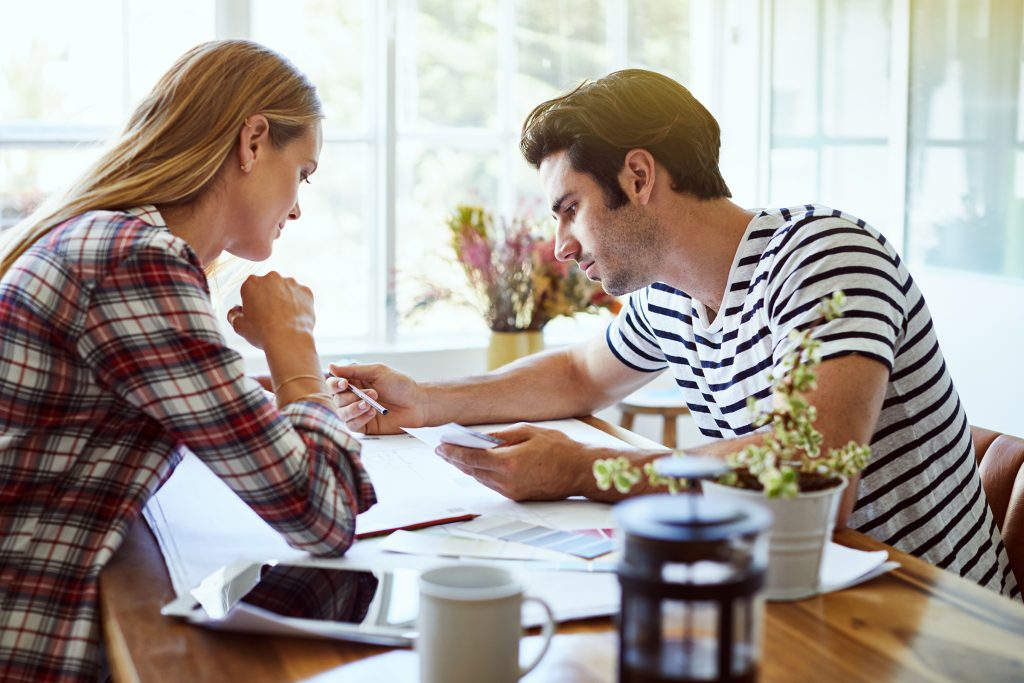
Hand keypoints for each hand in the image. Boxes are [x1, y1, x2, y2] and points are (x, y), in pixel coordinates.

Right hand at [228, 273, 315, 349]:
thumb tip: (235, 311)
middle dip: (269, 297)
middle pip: (269, 286)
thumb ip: (233, 315)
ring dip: (284, 299)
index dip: (252, 302)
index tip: (256, 313)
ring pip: (286, 289)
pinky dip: (298, 304)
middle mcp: (271, 278)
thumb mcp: (239, 326)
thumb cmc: (262, 333)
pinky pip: (301, 296)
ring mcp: (290, 283)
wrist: (288, 340)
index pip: (250, 289)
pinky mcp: (306, 291)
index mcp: (251, 283)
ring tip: (284, 318)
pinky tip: (295, 317)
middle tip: (270, 316)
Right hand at [327, 362, 425, 434]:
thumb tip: (331, 367)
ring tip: (371, 405)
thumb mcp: (377, 371)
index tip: (345, 384)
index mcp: (355, 382)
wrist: (417, 404)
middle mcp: (354, 397)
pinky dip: (360, 419)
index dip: (335, 384)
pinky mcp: (364, 426)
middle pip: (336, 399)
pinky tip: (372, 413)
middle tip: (372, 394)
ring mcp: (358, 412)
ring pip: (341, 413)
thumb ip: (354, 370)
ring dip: (354, 408)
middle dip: (351, 397)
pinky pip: (351, 425)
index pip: (334, 384)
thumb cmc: (401, 385)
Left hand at [435, 424, 589, 500]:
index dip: (453, 452)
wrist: (581, 471)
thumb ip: (501, 436)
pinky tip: (478, 465)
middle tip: (443, 450)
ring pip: (481, 479)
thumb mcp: (529, 432)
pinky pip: (493, 485)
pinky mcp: (518, 497)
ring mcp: (512, 492)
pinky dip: (482, 474)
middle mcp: (507, 482)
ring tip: (456, 456)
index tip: (441, 446)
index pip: (472, 458)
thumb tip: (480, 438)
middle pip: (472, 471)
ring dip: (467, 468)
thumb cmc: (560, 449)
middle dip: (456, 460)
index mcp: (509, 463)